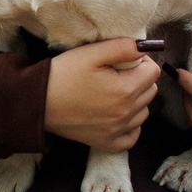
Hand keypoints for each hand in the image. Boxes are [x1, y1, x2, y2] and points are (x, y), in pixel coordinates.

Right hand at [44, 39, 159, 151]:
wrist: (38, 103)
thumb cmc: (64, 75)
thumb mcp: (92, 53)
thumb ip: (123, 47)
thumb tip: (146, 47)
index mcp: (125, 90)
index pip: (153, 72)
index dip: (141, 61)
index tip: (125, 60)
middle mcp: (126, 114)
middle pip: (150, 91)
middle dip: (139, 79)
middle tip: (117, 74)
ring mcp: (117, 132)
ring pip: (144, 112)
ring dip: (136, 101)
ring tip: (113, 92)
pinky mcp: (107, 143)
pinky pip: (133, 135)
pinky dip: (130, 125)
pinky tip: (116, 114)